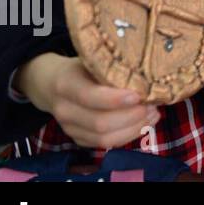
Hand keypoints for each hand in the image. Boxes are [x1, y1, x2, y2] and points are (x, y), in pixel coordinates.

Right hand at [15, 53, 158, 150]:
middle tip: (153, 105)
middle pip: (99, 123)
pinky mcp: (78, 139)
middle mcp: (64, 109)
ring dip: (134, 128)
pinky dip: (128, 135)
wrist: (50, 83)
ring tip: (153, 114)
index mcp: (65, 84)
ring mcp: (69, 128)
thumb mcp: (91, 59)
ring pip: (104, 138)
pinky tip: (144, 123)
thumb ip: (111, 67)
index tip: (138, 95)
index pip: (89, 96)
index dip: (114, 99)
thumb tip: (147, 75)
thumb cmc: (79, 67)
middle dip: (131, 117)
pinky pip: (105, 145)